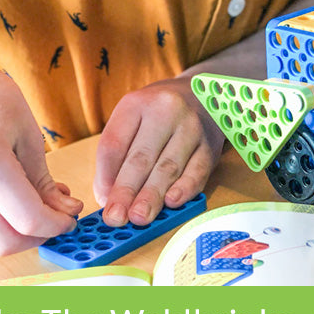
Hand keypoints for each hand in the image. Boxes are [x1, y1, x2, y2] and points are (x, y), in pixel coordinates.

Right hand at [0, 2, 81, 255]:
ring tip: (48, 199)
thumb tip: (65, 212)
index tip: (75, 215)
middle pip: (6, 243)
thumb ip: (44, 180)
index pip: (28, 221)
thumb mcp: (28, 133)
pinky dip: (8, 218)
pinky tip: (26, 193)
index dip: (58, 225)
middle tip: (63, 215)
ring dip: (24, 229)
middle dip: (41, 236)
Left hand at [93, 76, 223, 226]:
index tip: (102, 201)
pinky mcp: (210, 145)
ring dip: (152, 196)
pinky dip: (184, 189)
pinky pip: (197, 171)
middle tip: (116, 218)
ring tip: (139, 218)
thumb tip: (109, 197)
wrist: (200, 95)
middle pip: (141, 157)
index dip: (105, 176)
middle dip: (126, 191)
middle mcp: (164, 111)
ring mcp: (190, 127)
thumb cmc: (157, 115)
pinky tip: (172, 203)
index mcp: (136, 104)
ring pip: (168, 167)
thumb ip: (117, 156)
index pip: (114, 143)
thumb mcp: (132, 120)